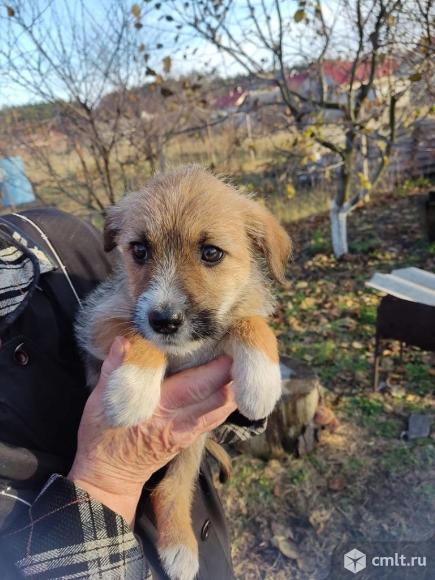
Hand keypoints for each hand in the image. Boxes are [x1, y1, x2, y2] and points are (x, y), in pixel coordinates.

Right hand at [68, 337, 235, 524]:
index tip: (228, 343)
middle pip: (218, 396)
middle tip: (244, 347)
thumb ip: (112, 369)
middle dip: (233, 373)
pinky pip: (215, 418)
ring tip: (242, 362)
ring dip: (234, 387)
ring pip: (221, 409)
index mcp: (158, 408)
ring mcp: (187, 432)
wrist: (108, 478)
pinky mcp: (189, 439)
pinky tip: (231, 385)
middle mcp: (179, 421)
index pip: (196, 385)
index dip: (217, 367)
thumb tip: (122, 341)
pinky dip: (227, 401)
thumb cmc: (101, 436)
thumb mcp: (97, 401)